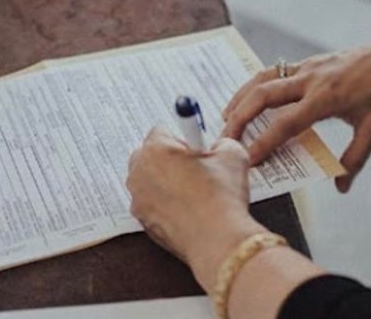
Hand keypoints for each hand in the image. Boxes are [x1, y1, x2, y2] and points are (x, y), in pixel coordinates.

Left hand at [126, 127, 262, 290]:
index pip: (161, 131)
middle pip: (148, 154)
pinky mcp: (144, 224)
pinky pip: (151, 204)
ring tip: (193, 189)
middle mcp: (139, 173)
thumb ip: (221, 142)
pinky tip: (188, 208)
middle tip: (193, 167)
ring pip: (148, 180)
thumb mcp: (232, 154)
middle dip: (168, 157)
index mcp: (155, 150)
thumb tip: (219, 146)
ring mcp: (139, 201)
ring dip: (164, 180)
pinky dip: (165, 204)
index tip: (195, 148)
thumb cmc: (220, 199)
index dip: (183, 138)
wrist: (218, 241)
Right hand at [222, 28, 370, 192]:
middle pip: (264, 95)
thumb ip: (355, 159)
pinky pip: (272, 71)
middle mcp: (310, 80)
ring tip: (225, 118)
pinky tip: (246, 98)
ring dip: (241, 97)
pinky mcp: (305, 62)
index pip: (286, 122)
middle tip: (224, 139)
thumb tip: (340, 186)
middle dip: (240, 116)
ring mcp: (306, 67)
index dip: (264, 141)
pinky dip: (254, 84)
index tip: (247, 158)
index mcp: (326, 98)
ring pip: (263, 78)